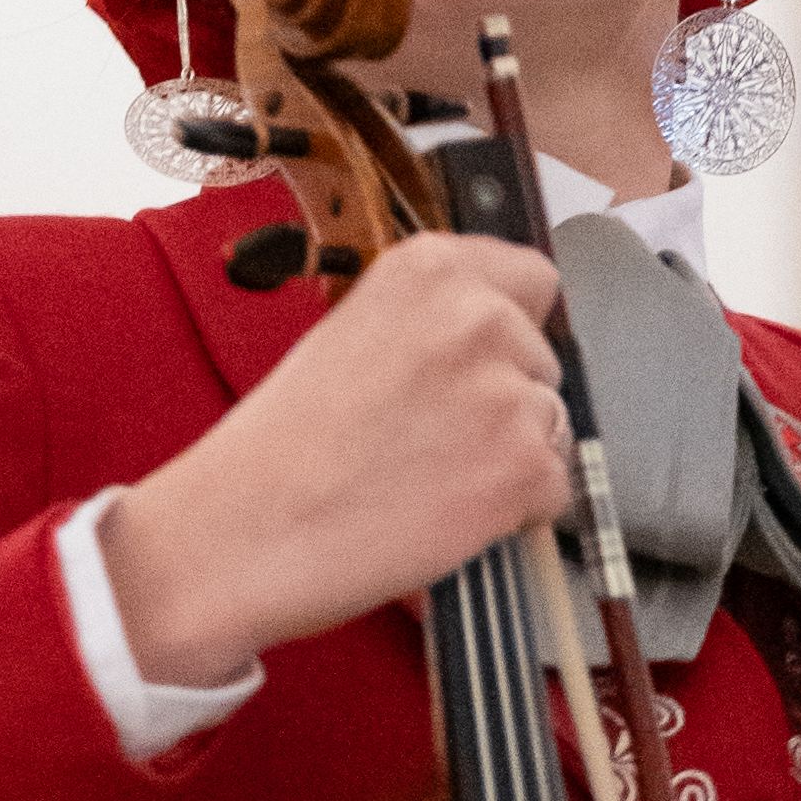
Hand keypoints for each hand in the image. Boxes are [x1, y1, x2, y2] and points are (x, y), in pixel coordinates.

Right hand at [99, 230, 568, 691]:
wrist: (246, 531)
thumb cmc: (280, 449)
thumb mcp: (349, 335)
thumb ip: (426, 324)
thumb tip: (486, 341)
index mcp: (429, 269)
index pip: (532, 277)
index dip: (512, 327)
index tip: (483, 362)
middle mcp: (479, 315)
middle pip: (543, 359)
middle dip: (506, 400)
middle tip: (431, 440)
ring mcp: (509, 391)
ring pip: (552, 425)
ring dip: (511, 457)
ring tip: (429, 480)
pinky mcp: (526, 466)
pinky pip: (555, 489)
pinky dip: (516, 513)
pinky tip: (445, 515)